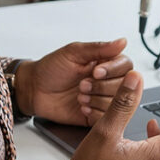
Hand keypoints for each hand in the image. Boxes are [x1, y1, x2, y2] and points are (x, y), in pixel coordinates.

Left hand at [15, 38, 131, 125]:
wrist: (34, 90)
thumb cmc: (51, 68)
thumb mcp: (73, 53)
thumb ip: (99, 48)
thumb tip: (122, 41)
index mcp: (105, 63)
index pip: (126, 66)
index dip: (112, 70)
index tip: (95, 72)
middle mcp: (107, 81)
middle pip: (123, 86)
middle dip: (101, 87)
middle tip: (82, 85)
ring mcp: (102, 99)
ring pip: (116, 103)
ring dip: (96, 100)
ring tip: (79, 96)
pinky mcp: (96, 115)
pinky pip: (106, 118)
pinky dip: (94, 113)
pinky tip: (81, 107)